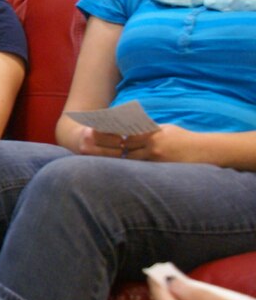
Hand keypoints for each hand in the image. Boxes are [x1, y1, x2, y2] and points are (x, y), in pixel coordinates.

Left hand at [76, 124, 196, 161]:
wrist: (204, 151)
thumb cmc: (183, 138)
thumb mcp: (165, 129)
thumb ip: (148, 130)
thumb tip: (131, 130)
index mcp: (153, 133)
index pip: (127, 133)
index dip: (114, 134)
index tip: (100, 133)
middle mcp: (153, 146)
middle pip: (126, 148)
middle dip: (112, 148)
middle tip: (95, 146)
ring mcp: (156, 159)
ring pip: (131, 160)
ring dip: (119, 159)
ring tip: (103, 159)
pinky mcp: (160, 169)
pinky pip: (141, 169)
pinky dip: (131, 168)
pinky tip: (120, 170)